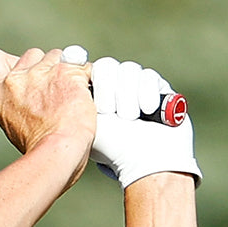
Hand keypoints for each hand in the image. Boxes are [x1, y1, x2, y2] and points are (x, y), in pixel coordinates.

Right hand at [0, 47, 95, 169]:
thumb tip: (29, 95)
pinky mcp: (67, 71)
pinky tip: (83, 98)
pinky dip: (85, 78)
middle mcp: (16, 80)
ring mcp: (41, 73)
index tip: (23, 71)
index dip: (11, 62)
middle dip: (44, 67)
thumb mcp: (12, 125)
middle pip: (31, 54)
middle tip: (53, 93)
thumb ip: (17, 102)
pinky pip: (82, 64)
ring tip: (69, 99)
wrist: (57, 151)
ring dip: (66, 71)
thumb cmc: (38, 149)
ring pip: (58, 56)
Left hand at [87, 54, 201, 187]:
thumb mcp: (88, 125)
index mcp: (94, 97)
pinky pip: (148, 76)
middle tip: (116, 115)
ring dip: (129, 95)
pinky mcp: (158, 87)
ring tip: (131, 118)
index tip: (104, 110)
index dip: (99, 85)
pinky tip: (147, 110)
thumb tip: (69, 77)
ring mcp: (136, 87)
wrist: (147, 159)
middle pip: (109, 67)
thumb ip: (76, 101)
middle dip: (112, 91)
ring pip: (128, 70)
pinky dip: (146, 92)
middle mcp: (114, 90)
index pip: (92, 71)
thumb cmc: (113, 148)